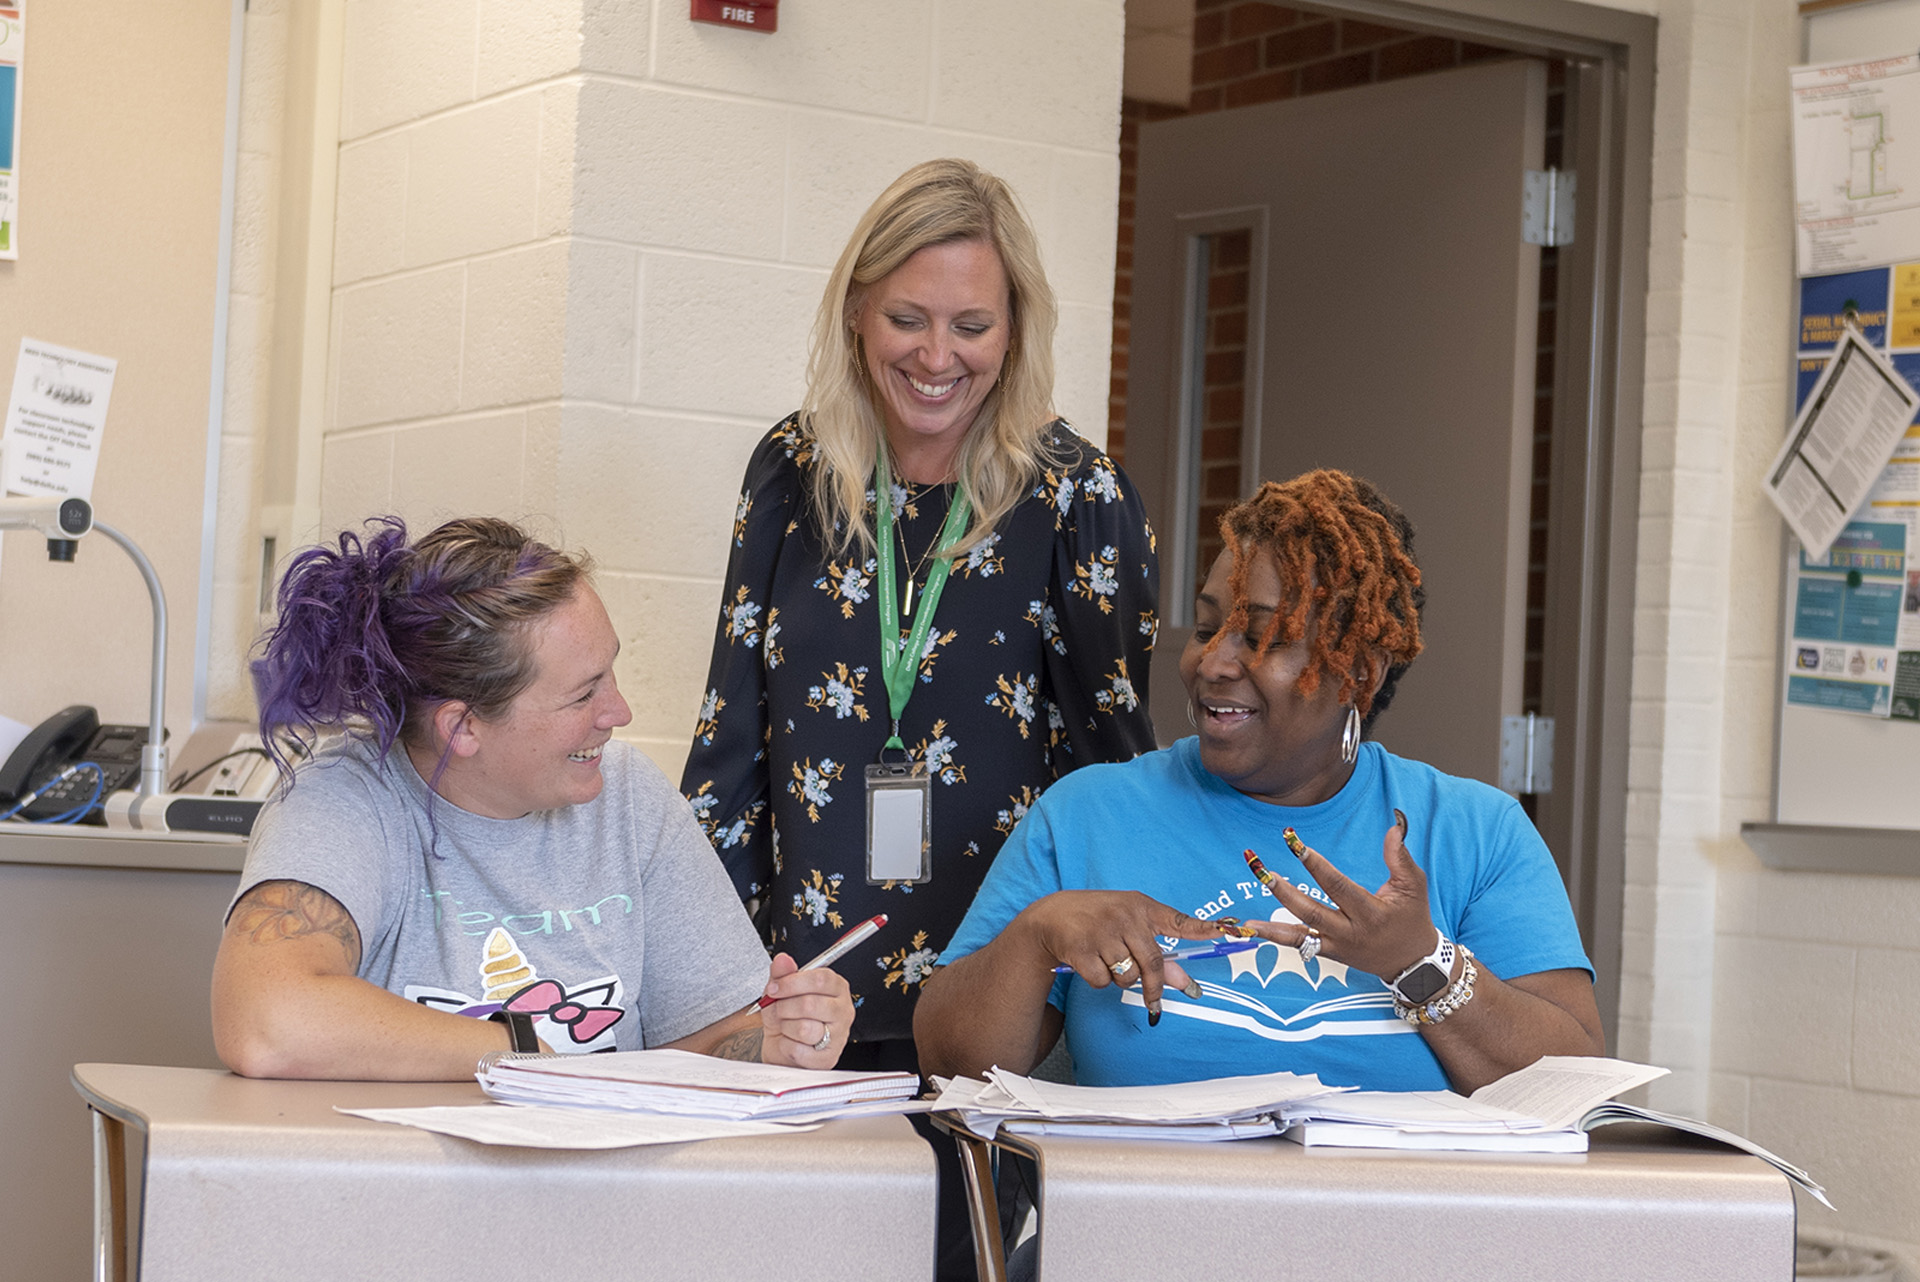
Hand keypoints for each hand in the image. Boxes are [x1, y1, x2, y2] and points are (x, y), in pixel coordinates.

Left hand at [757, 952, 852, 1067]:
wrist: (782, 1050)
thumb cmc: (787, 1018)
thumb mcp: (781, 992)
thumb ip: (782, 974)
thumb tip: (782, 959)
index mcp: (836, 988)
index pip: (820, 978)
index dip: (792, 983)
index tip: (774, 988)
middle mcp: (843, 1010)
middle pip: (810, 1004)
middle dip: (784, 1008)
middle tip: (778, 1011)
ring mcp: (839, 1035)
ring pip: (805, 1028)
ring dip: (786, 1028)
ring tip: (787, 1027)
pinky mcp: (828, 1058)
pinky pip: (799, 1050)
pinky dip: (786, 1047)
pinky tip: (791, 1043)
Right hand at [1018, 890, 1232, 1024]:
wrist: (1051, 915)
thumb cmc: (1099, 920)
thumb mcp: (1130, 928)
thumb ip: (1160, 954)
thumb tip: (1188, 984)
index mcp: (1141, 908)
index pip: (1179, 920)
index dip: (1204, 929)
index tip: (1229, 931)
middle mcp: (1124, 916)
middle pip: (1153, 963)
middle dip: (1154, 987)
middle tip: (1154, 1004)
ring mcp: (1102, 930)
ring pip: (1127, 975)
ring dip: (1121, 979)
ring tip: (1107, 960)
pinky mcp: (1081, 947)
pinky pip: (1103, 981)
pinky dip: (1099, 980)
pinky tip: (1089, 963)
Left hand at [1241, 811, 1440, 982]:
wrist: (1412, 963)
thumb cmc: (1413, 919)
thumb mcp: (1414, 886)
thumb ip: (1400, 856)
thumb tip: (1393, 825)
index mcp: (1370, 911)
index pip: (1336, 884)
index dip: (1313, 863)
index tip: (1292, 841)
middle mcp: (1350, 931)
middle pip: (1309, 909)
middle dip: (1281, 889)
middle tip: (1259, 868)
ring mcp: (1337, 945)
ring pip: (1298, 933)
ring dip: (1269, 924)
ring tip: (1243, 917)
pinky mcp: (1329, 953)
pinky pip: (1299, 945)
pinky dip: (1275, 937)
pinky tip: (1252, 930)